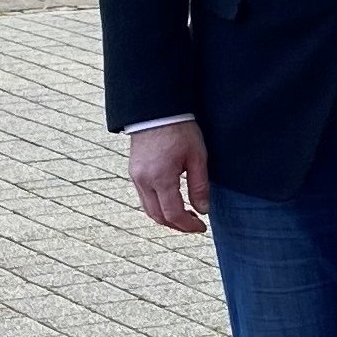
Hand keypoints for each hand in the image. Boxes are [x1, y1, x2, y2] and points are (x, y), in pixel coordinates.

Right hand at [129, 119, 211, 233]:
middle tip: (194, 225)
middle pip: (158, 216)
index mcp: (161, 178)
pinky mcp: (134, 171)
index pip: (173, 214)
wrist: (157, 109)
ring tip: (185, 215)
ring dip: (166, 217)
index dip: (188, 226)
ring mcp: (136, 177)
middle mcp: (144, 181)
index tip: (202, 227)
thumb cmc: (179, 129)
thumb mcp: (197, 157)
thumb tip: (203, 210)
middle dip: (177, 225)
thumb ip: (199, 186)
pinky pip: (143, 198)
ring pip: (148, 209)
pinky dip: (157, 206)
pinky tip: (171, 201)